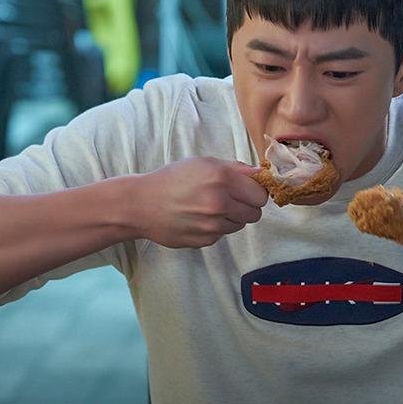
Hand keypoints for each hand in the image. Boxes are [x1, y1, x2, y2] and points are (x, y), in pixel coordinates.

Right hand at [137, 158, 267, 247]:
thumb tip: (260, 174)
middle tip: (231, 199)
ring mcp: (213, 224)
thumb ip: (235, 169)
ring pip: (240, 224)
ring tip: (210, 208)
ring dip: (232, 217)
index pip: (260, 194)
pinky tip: (199, 218)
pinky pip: (223, 233)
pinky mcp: (205, 240)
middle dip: (246, 206)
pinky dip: (216, 227)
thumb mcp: (203, 163)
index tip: (247, 190)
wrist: (142, 204)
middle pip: (255, 213)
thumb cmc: (172, 179)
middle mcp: (219, 203)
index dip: (255, 191)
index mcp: (222, 178)